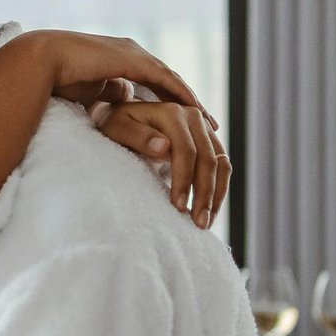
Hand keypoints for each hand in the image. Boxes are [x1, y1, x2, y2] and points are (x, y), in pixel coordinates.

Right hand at [20, 30, 214, 126]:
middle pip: (168, 80)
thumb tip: (112, 105)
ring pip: (171, 80)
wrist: (42, 59)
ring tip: (207, 121)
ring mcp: (133, 53)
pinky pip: (165, 80)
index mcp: (118, 59)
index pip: (153, 81)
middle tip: (207, 122)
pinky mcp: (133, 60)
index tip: (184, 119)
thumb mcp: (86, 90)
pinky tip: (194, 110)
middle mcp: (130, 52)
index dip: (169, 99)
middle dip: (187, 101)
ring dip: (191, 101)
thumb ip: (102, 95)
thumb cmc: (54, 77)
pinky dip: (181, 95)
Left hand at [91, 101, 229, 228]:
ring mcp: (203, 128)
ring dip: (216, 195)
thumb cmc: (114, 125)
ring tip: (206, 222)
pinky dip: (218, 188)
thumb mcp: (116, 128)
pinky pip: (221, 165)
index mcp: (172, 112)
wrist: (121, 117)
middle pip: (208, 159)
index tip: (178, 206)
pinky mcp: (207, 140)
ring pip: (220, 164)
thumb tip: (165, 146)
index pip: (186, 150)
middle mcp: (193, 116)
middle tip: (198, 223)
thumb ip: (138, 136)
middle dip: (204, 193)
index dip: (184, 180)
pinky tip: (209, 209)